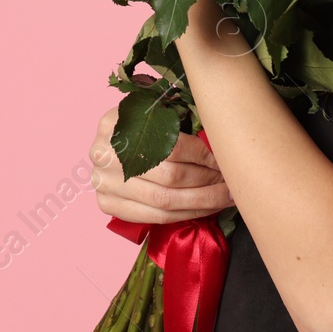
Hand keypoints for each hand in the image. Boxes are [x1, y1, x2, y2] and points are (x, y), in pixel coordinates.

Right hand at [88, 105, 234, 223]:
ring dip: (202, 201)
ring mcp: (102, 182)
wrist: (108, 147)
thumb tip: (219, 139)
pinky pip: (155, 217)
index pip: (169, 145)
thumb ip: (176, 122)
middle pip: (168, 176)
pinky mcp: (107, 204)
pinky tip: (206, 209)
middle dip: (207, 181)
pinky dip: (186, 215)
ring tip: (225, 197)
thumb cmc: (137, 126)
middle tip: (230, 181)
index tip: (224, 160)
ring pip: (164, 201)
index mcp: (115, 123)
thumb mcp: (151, 113)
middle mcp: (103, 154)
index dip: (202, 155)